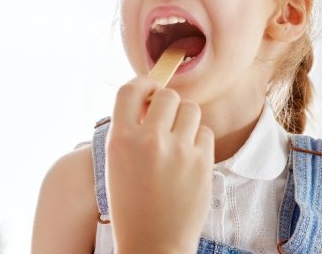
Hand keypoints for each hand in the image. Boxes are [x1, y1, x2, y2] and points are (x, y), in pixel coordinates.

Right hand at [106, 76, 213, 253]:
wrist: (153, 243)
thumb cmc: (131, 204)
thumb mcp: (117, 163)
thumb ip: (129, 129)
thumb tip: (150, 99)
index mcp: (120, 140)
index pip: (130, 89)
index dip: (142, 84)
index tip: (148, 89)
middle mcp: (149, 140)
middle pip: (167, 95)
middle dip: (167, 104)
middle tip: (165, 120)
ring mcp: (178, 151)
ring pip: (190, 109)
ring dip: (185, 119)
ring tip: (178, 139)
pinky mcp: (202, 163)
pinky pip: (205, 132)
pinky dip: (198, 140)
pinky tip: (189, 157)